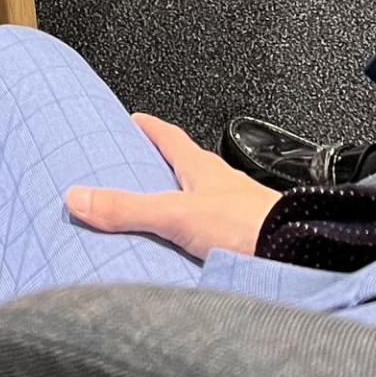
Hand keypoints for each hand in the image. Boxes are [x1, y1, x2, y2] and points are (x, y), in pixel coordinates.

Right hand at [66, 115, 276, 261]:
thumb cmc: (251, 224)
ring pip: (202, 203)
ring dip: (182, 207)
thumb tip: (80, 197)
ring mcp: (237, 213)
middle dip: (163, 169)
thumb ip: (127, 208)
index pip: (170, 136)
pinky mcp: (248, 241)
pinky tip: (192, 257)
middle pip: (186, 169)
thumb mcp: (175, 213)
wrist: (295, 255)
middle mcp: (221, 185)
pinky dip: (200, 239)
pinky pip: (216, 234)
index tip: (135, 118)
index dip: (151, 127)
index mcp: (201, 168)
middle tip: (139, 172)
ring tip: (160, 223)